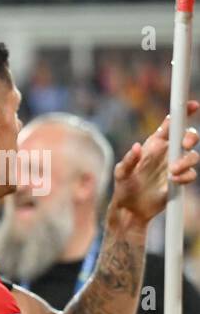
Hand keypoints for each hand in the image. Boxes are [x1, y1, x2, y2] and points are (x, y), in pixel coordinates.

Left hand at [107, 101, 199, 228]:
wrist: (131, 209)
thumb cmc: (123, 187)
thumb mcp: (121, 173)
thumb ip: (128, 160)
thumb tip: (137, 146)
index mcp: (154, 144)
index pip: (171, 124)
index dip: (183, 112)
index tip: (193, 105)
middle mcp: (167, 152)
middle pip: (188, 136)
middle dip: (191, 137)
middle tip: (184, 144)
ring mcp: (176, 165)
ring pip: (193, 155)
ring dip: (186, 161)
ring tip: (172, 172)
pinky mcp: (181, 179)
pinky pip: (192, 174)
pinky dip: (186, 177)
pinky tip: (174, 182)